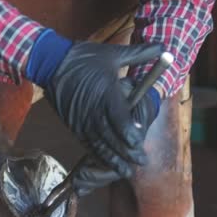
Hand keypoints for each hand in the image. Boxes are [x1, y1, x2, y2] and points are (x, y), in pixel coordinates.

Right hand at [44, 41, 162, 180]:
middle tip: (140, 162)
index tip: (139, 143)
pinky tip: (107, 162)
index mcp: (106, 93)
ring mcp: (82, 120)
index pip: (119, 119)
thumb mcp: (114, 53)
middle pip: (111, 137)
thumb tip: (164, 46)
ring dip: (113, 159)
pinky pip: (87, 143)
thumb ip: (140, 53)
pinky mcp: (73, 125)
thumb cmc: (84, 57)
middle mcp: (93, 111)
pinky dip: (98, 155)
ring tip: (126, 171)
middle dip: (126, 152)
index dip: (129, 134)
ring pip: (99, 145)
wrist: (52, 63)